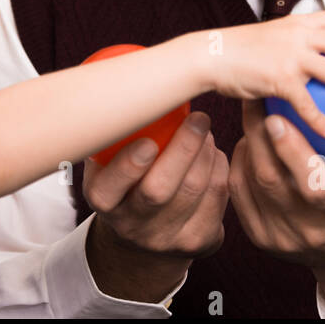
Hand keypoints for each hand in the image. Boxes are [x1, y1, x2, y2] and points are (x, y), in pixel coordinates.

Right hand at [82, 111, 229, 302]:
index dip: (128, 166)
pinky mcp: (200, 241)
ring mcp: (168, 239)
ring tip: (204, 131)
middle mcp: (132, 226)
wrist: (144, 236)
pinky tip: (213, 153)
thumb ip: (112, 134)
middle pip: (159, 190)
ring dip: (206, 152)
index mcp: (104, 202)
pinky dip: (220, 167)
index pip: (108, 189)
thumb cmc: (126, 181)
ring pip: (195, 190)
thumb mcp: (106, 163)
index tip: (147, 142)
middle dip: (183, 149)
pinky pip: (218, 197)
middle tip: (198, 118)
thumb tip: (126, 82)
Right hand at [211, 11, 324, 140]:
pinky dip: (321, 120)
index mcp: (297, 22)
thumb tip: (302, 56)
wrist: (209, 55)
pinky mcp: (279, 78)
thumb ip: (287, 43)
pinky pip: (307, 103)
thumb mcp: (265, 37)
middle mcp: (299, 34)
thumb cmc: (234, 52)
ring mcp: (290, 55)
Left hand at [228, 78, 324, 316]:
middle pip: (272, 181)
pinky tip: (248, 138)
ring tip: (251, 111)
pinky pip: (241, 193)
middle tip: (256, 97)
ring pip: (252, 184)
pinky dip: (241, 162)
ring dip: (248, 143)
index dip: (292, 152)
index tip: (277, 116)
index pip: (315, 187)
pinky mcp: (262, 240)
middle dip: (257, 135)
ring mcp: (283, 240)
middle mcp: (313, 233)